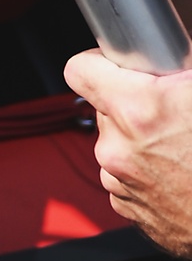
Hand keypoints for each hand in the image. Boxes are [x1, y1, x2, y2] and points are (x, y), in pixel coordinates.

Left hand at [65, 54, 191, 257]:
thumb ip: (185, 68)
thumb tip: (176, 54)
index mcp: (138, 110)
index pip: (80, 69)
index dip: (99, 61)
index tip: (116, 64)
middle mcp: (118, 147)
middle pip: (105, 107)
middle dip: (133, 103)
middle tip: (171, 109)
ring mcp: (119, 180)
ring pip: (117, 142)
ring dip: (140, 139)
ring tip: (181, 145)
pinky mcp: (125, 205)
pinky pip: (126, 174)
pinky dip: (146, 169)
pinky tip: (179, 171)